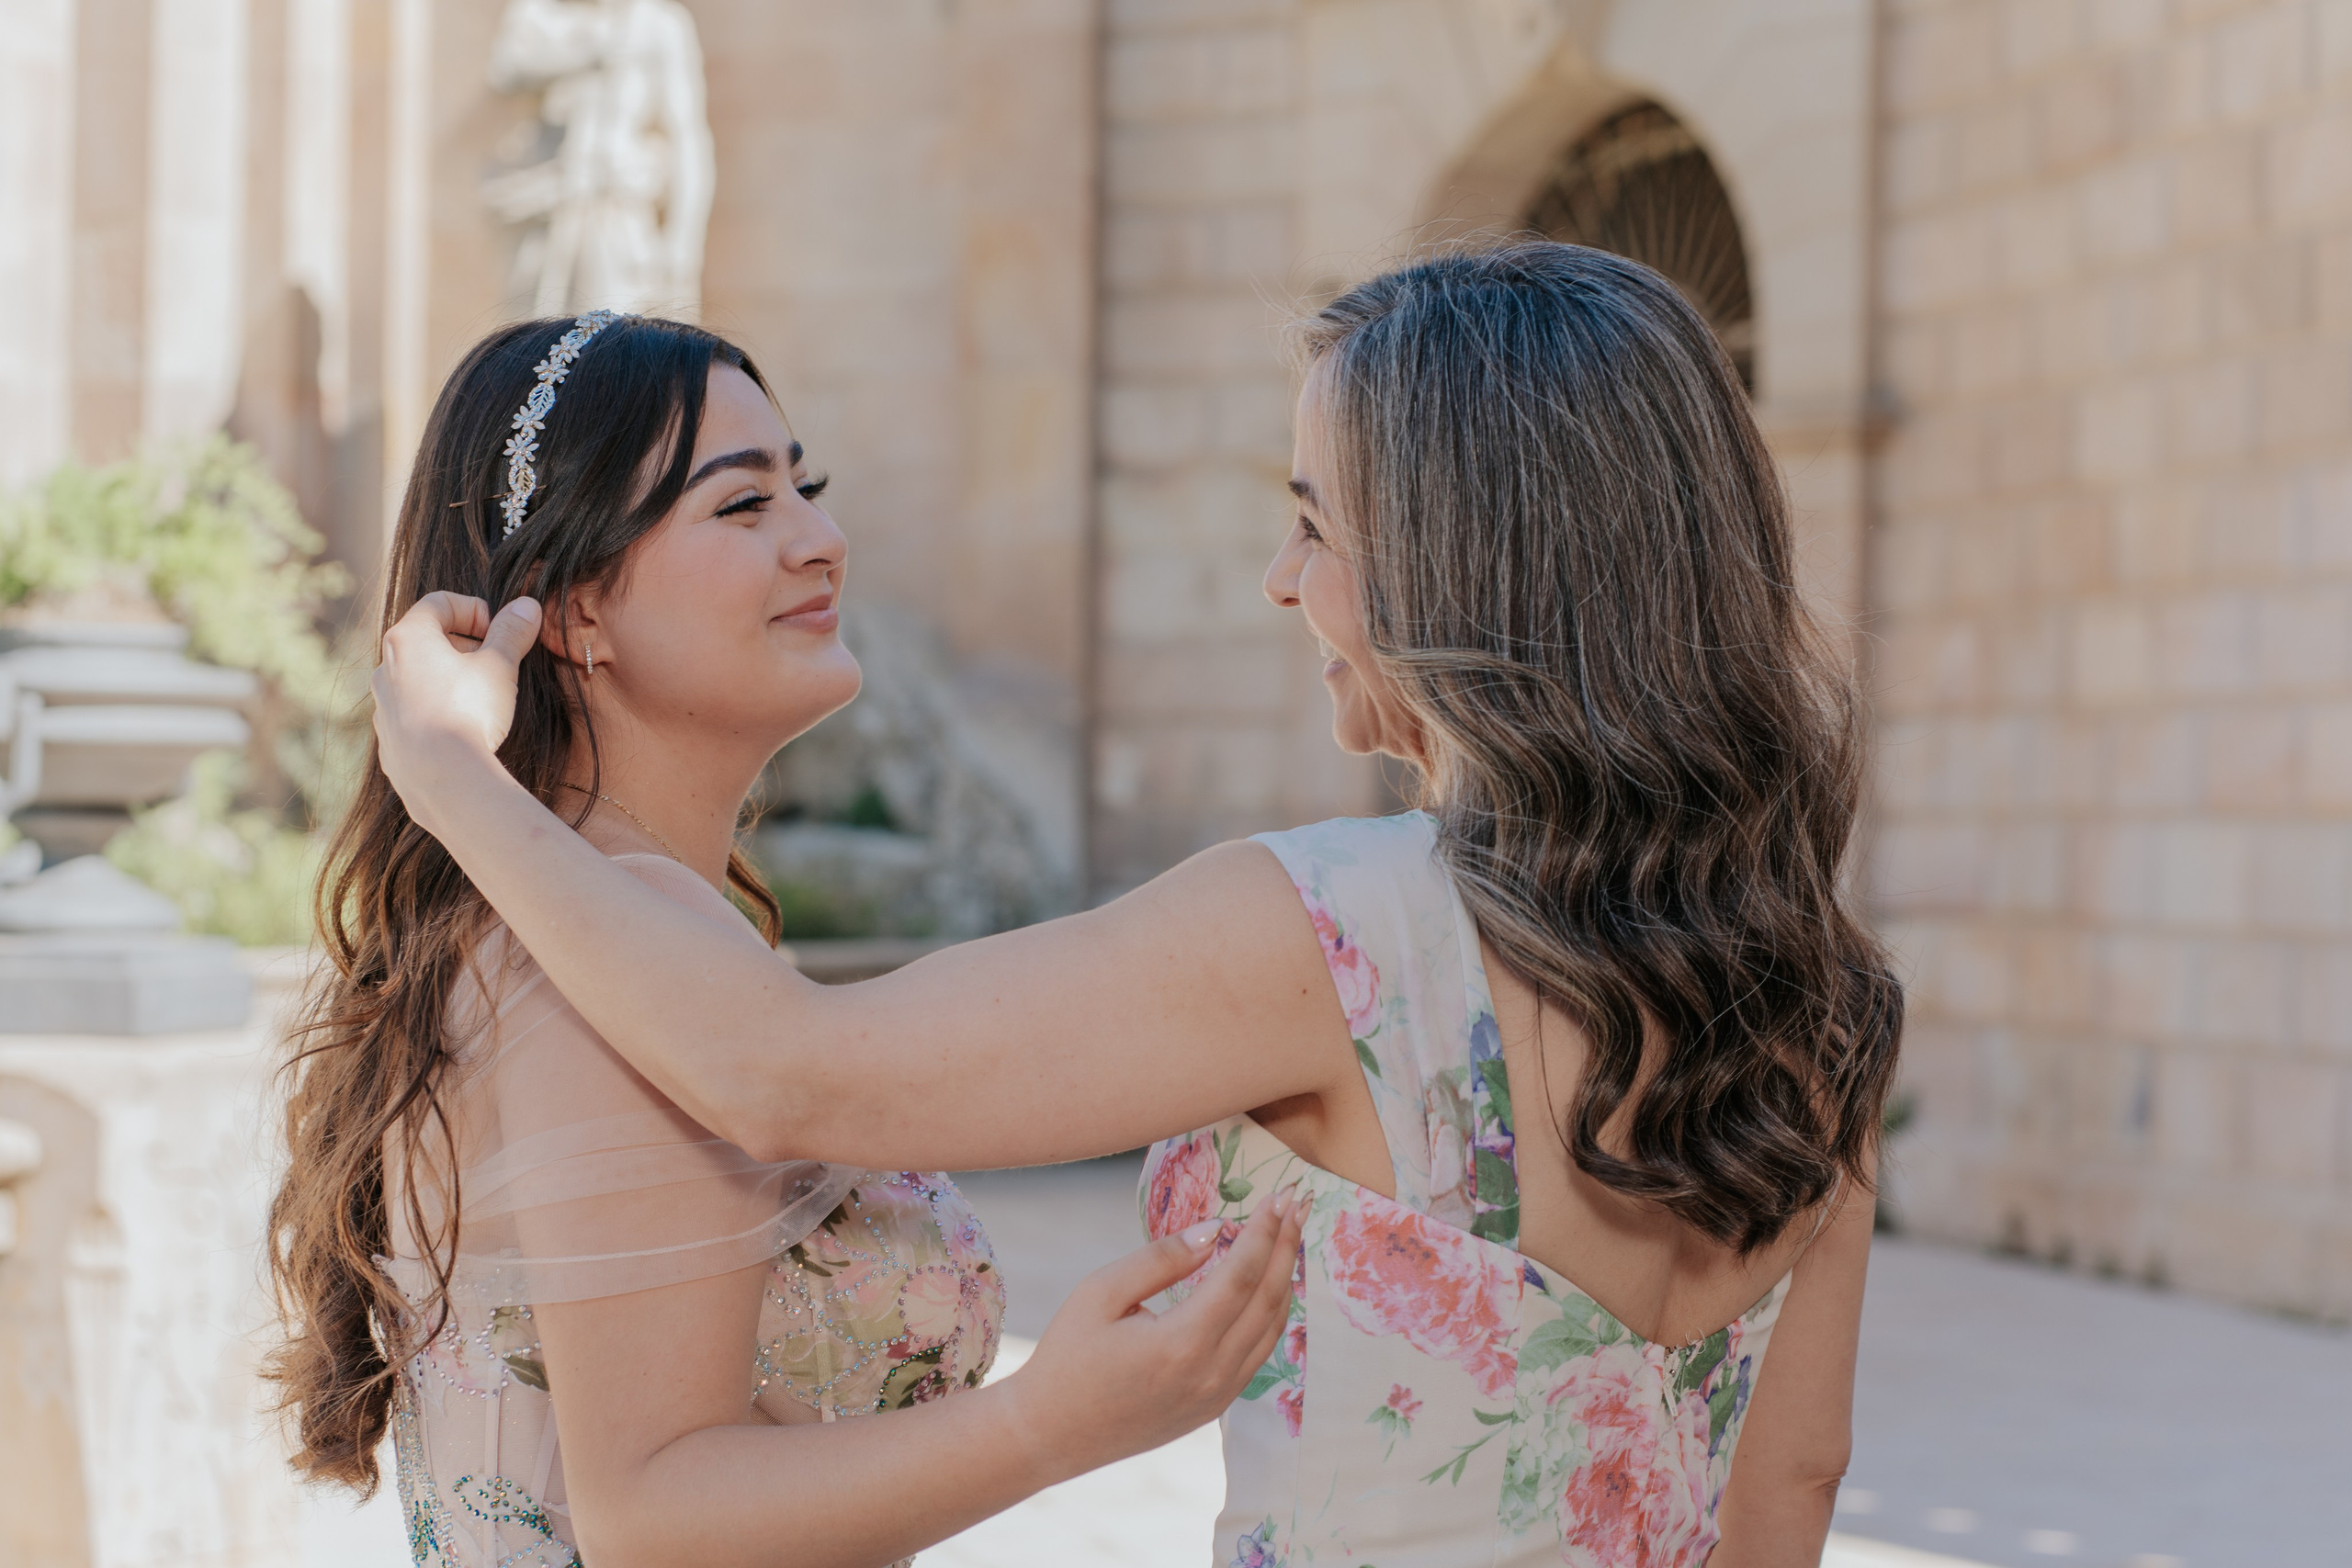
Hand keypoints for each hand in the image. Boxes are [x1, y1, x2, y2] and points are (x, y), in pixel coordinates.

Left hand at [371, 592, 542, 830]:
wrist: (441, 777)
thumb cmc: (468, 711)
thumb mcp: (500, 666)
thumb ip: (511, 632)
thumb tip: (527, 605)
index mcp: (408, 638)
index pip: (439, 603)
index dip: (476, 610)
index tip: (499, 631)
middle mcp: (386, 666)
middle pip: (426, 639)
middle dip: (464, 644)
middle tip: (495, 662)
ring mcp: (383, 705)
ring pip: (418, 677)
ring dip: (449, 677)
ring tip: (480, 697)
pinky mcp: (388, 738)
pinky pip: (413, 712)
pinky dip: (437, 709)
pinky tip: (462, 728)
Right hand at [998, 1190, 1304, 1483]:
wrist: (1050, 1434)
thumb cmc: (1067, 1357)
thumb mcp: (1100, 1293)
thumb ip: (1160, 1259)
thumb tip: (1215, 1229)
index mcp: (1181, 1344)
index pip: (1241, 1275)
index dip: (1263, 1231)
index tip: (1279, 1195)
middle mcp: (1211, 1374)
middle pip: (1268, 1299)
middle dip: (1286, 1245)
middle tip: (1298, 1202)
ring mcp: (1217, 1397)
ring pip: (1272, 1329)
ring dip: (1284, 1277)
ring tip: (1289, 1235)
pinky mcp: (1214, 1408)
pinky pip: (1258, 1353)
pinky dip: (1270, 1312)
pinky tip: (1268, 1283)